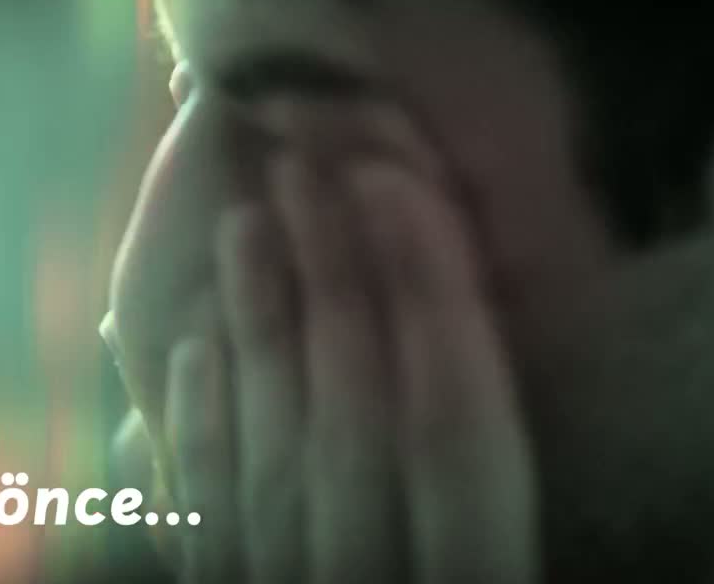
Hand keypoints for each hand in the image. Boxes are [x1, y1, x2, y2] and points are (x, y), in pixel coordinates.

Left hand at [114, 155, 537, 582]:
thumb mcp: (519, 575)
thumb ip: (488, 468)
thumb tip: (479, 330)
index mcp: (471, 578)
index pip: (461, 435)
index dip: (436, 306)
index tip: (401, 188)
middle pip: (360, 426)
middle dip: (339, 288)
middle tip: (311, 170)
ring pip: (273, 461)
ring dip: (262, 334)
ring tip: (246, 223)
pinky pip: (207, 526)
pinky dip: (200, 435)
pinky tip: (194, 352)